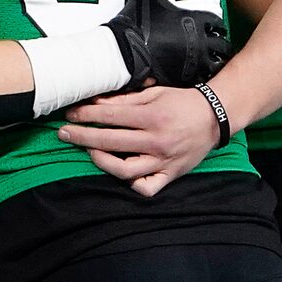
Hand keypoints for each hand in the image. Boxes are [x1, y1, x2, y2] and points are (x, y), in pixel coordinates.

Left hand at [58, 86, 225, 197]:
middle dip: (82, 136)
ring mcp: (163, 161)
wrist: (216, 116)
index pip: (111, 116)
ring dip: (102, 161)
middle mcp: (157, 141)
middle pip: (110, 142)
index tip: (69, 115)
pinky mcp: (170, 174)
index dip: (86, 115)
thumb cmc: (182, 103)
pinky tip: (120, 174)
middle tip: (64, 133)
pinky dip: (132, 184)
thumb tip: (95, 103)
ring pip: (125, 170)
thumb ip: (124, 100)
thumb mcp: (155, 93)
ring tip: (91, 151)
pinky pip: (147, 187)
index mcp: (153, 117)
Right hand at [104, 0, 228, 90]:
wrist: (121, 53)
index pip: (217, 23)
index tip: (213, 29)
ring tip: (209, 63)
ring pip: (215, 65)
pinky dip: (200, 77)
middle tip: (215, 47)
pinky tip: (195, 76)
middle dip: (219, 45)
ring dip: (213, 62)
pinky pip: (200, 79)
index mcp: (195, 21)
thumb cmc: (136, 22)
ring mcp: (192, 62)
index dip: (215, 26)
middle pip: (222, 45)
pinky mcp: (182, 79)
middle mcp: (199, 42)